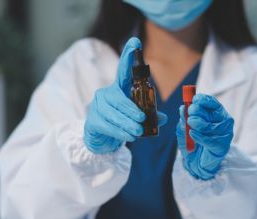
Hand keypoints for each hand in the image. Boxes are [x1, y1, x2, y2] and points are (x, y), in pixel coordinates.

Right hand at [84, 37, 167, 153]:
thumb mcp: (136, 117)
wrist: (101, 139)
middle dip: (131, 109)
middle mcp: (106, 94)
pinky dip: (120, 132)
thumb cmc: (121, 122)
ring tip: (138, 131)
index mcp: (118, 89)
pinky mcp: (93, 121)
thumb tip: (163, 118)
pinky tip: (128, 137)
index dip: (128, 56)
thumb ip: (149, 115)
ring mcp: (97, 107)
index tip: (136, 42)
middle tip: (142, 119)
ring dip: (127, 123)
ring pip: (114, 114)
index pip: (123, 70)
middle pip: (118, 98)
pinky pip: (108, 125)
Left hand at [176, 94, 233, 179]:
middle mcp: (224, 121)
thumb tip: (182, 108)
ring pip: (208, 126)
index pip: (213, 102)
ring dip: (196, 125)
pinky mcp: (222, 145)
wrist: (197, 162)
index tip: (193, 100)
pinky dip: (198, 136)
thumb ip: (184, 118)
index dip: (203, 99)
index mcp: (216, 113)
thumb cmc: (193, 142)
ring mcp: (225, 133)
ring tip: (190, 128)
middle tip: (189, 117)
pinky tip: (192, 135)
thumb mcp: (185, 128)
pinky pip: (208, 139)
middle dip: (197, 112)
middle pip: (210, 113)